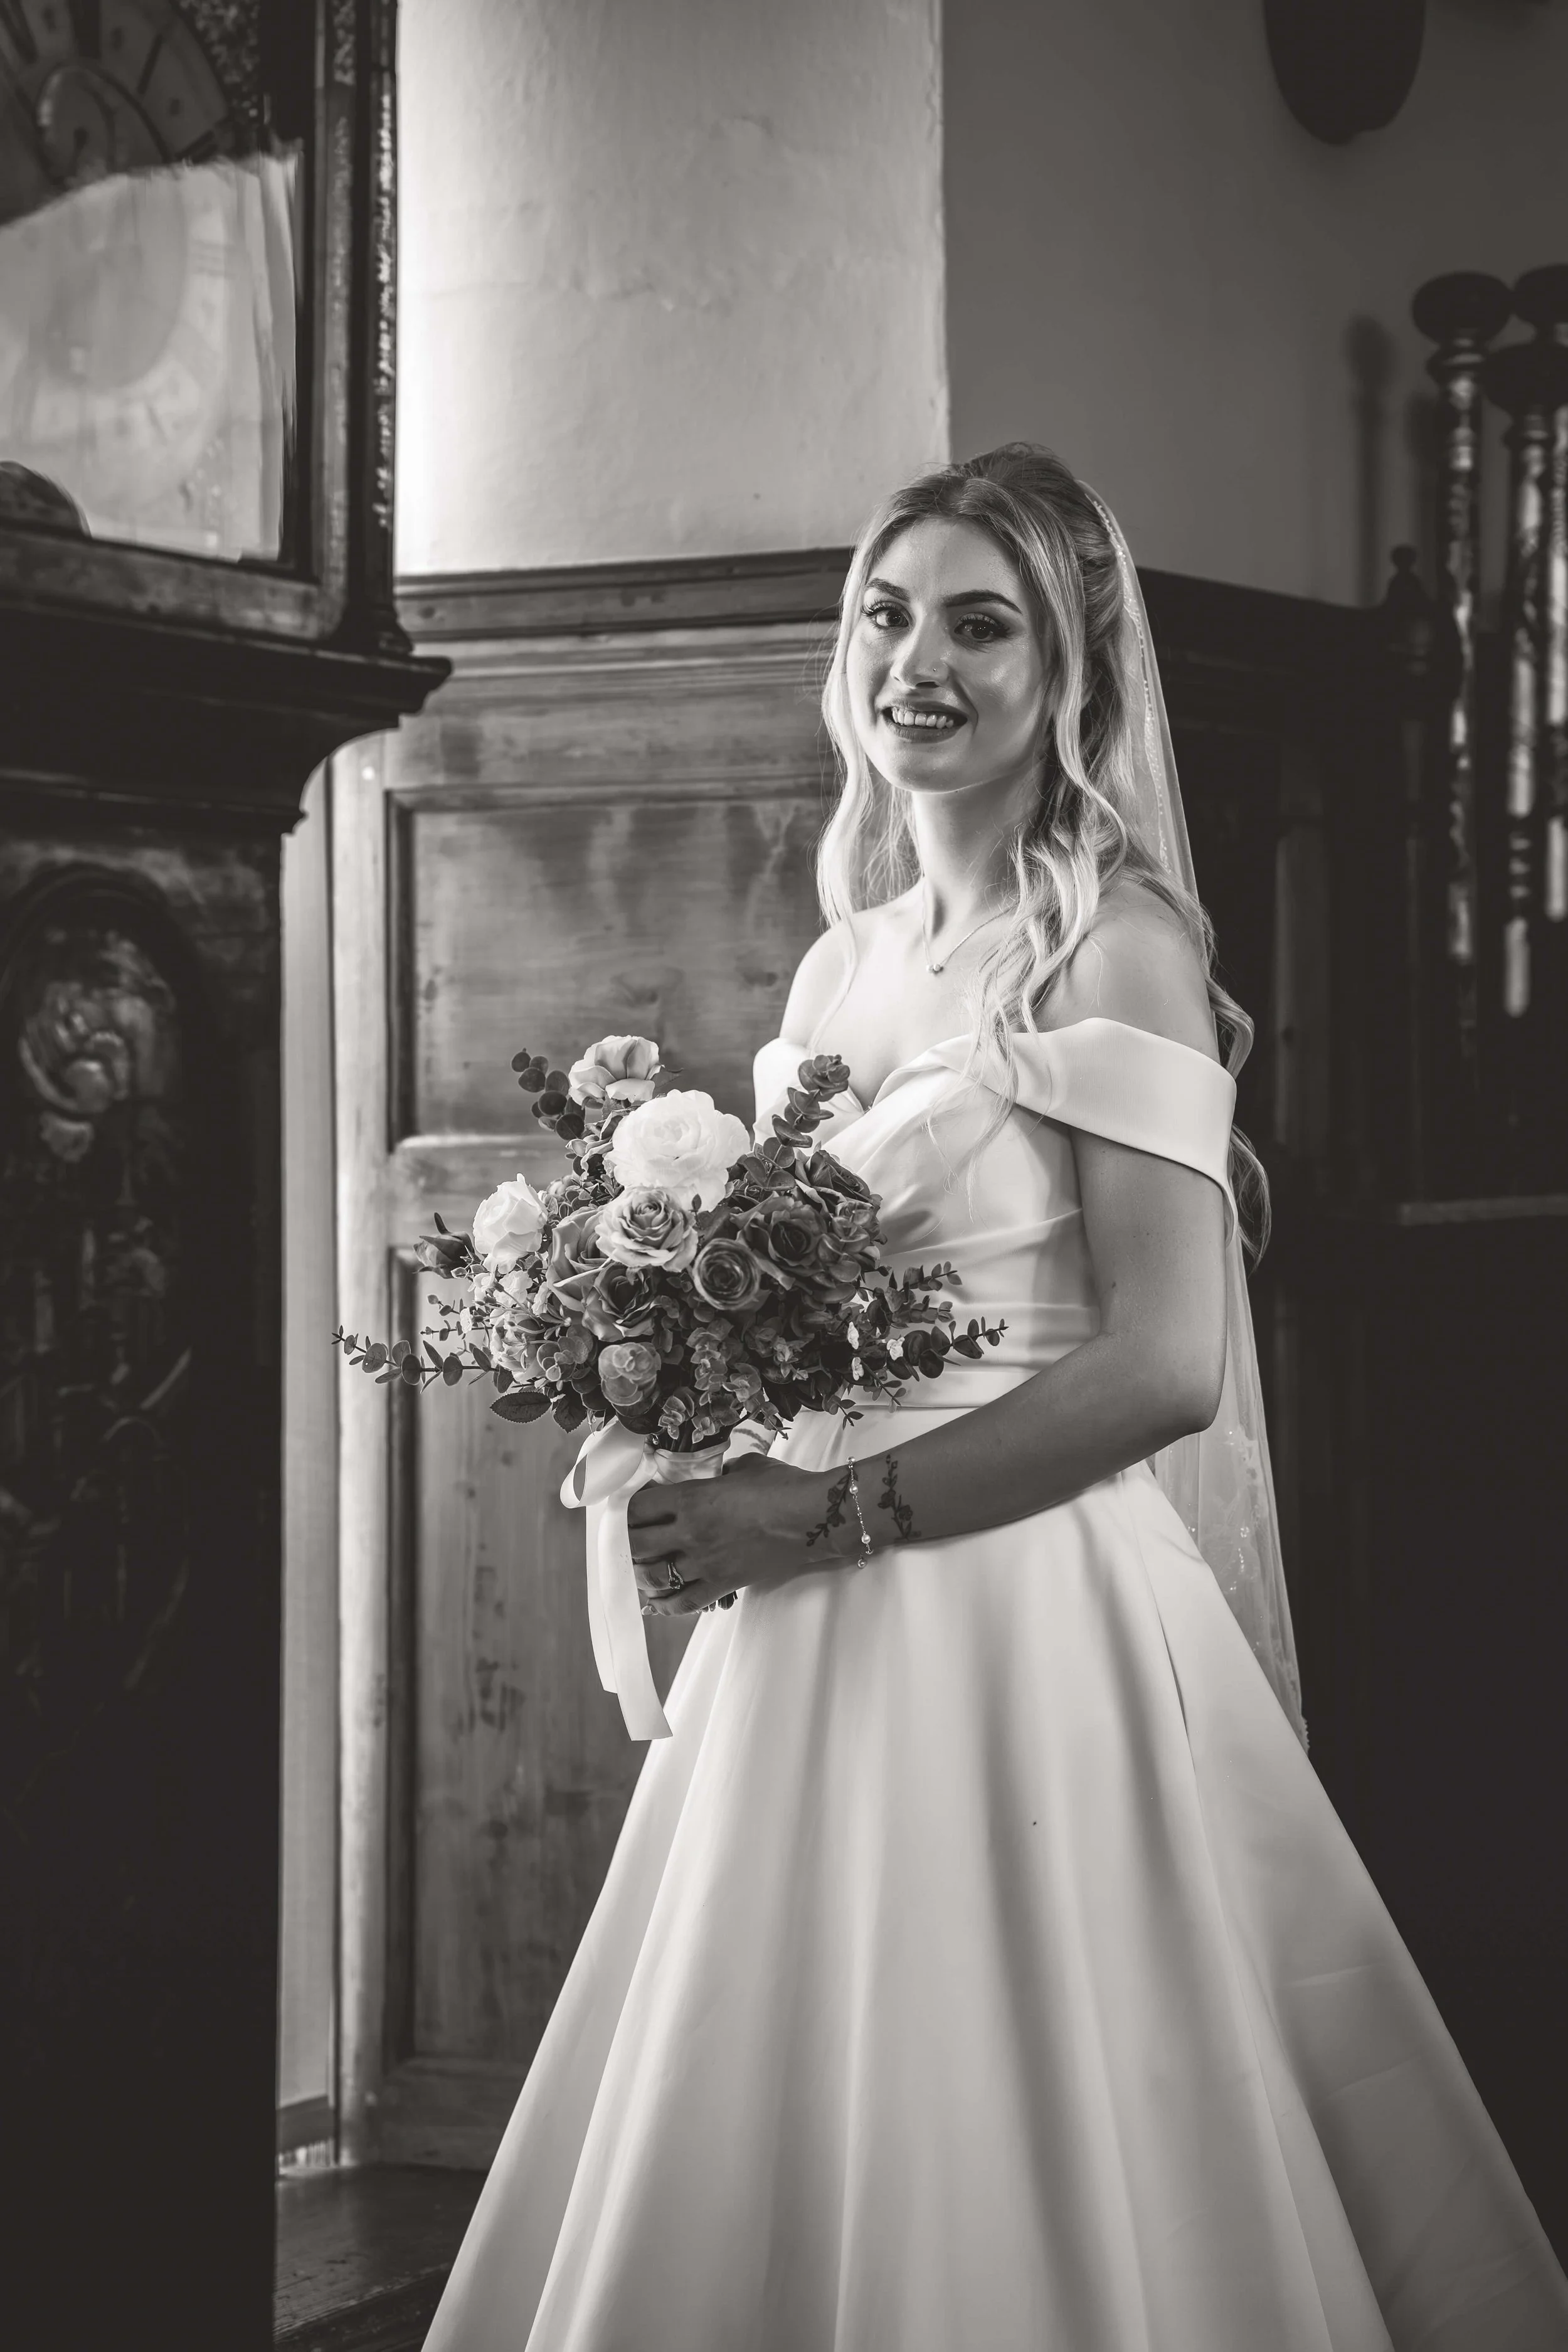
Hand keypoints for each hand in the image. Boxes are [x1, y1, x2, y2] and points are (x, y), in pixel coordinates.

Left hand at [628, 1456, 851, 1616]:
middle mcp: (691, 1532)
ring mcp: (706, 1562)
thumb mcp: (745, 1467)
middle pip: (636, 1545)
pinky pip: (684, 1602)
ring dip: (640, 1574)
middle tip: (625, 1542)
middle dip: (625, 1544)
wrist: (815, 1519)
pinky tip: (657, 1601)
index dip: (627, 1509)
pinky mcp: (723, 1584)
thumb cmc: (783, 1486)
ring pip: (654, 1577)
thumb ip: (721, 1474)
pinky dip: (665, 1604)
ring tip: (638, 1569)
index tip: (627, 1510)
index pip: (638, 1507)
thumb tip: (715, 1478)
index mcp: (692, 1498)